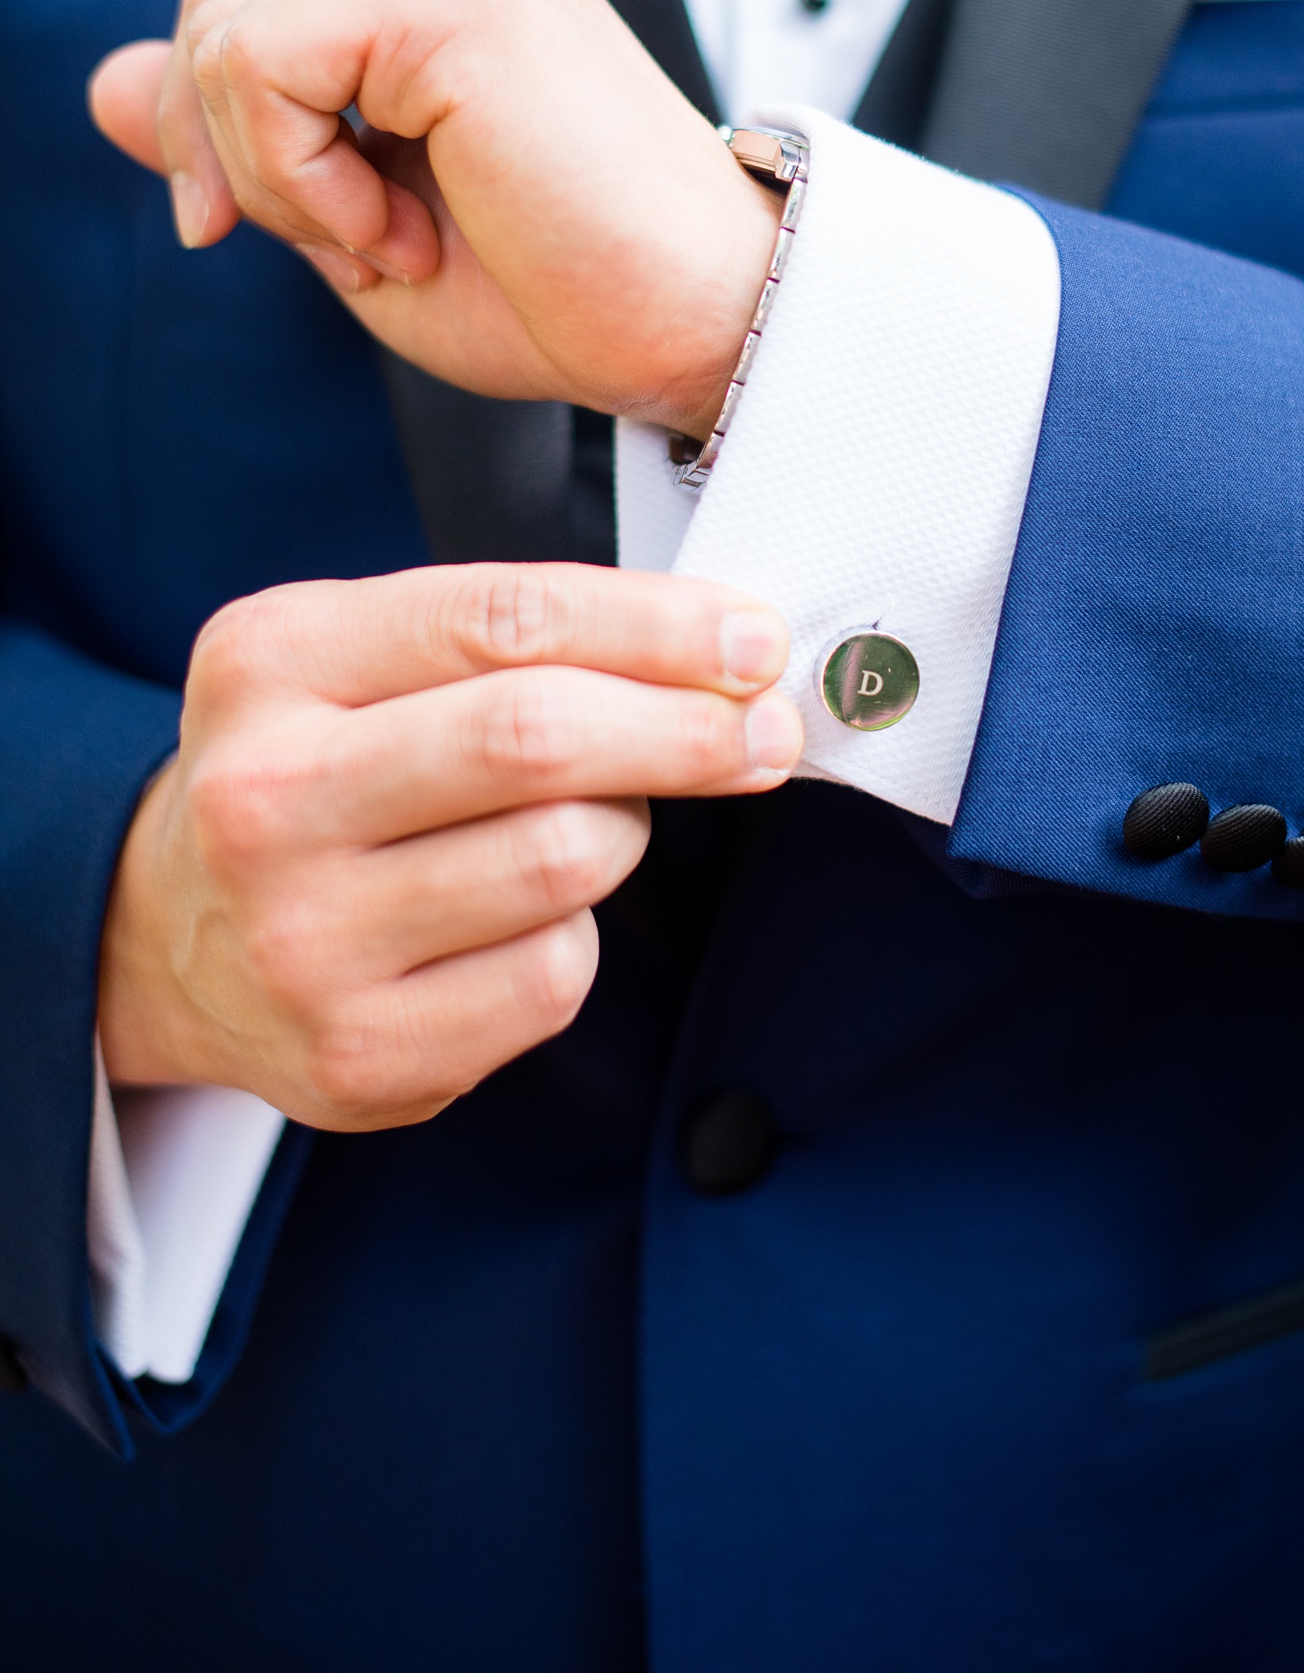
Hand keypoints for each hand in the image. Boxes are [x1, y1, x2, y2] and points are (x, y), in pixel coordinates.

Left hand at [87, 0, 781, 436]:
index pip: (234, 5)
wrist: (695, 327)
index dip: (228, 144)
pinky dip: (301, 183)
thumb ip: (230, 133)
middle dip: (244, 166)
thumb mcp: (349, 212)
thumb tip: (96, 81)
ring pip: (220, 41)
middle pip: (210, 10)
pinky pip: (259, 70)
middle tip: (379, 247)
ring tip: (406, 237)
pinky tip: (405, 228)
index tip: (340, 240)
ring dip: (284, 185)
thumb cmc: (562, 285)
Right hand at [98, 564, 800, 1129]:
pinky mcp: (358, 1056)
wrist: (169, 938)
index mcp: (272, 661)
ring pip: (566, 859)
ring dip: (622, 831)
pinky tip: (525, 920)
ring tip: (586, 821)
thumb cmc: (314, 767)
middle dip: (686, 727)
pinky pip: (553, 977)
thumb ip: (513, 631)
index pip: (503, 617)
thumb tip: (723, 649)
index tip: (752, 638)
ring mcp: (304, 939)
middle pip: (537, 738)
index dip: (656, 626)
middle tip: (764, 727)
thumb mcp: (356, 654)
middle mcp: (267, 798)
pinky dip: (577, 936)